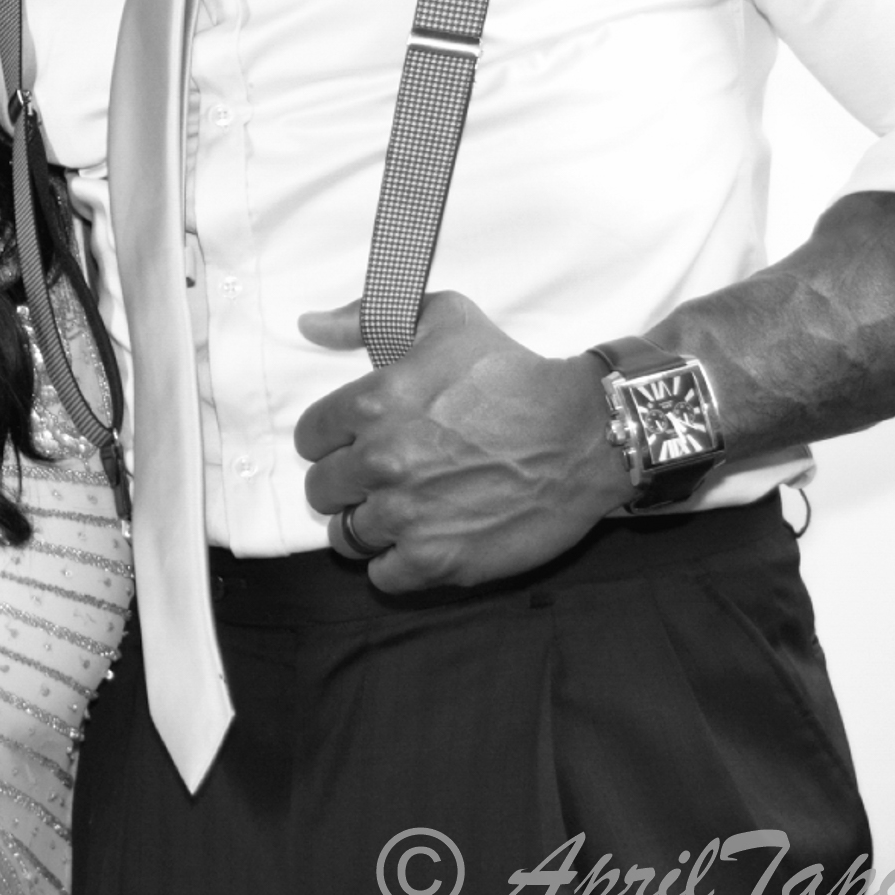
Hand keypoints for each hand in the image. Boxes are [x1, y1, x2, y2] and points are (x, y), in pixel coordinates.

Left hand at [293, 292, 631, 592]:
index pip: (311, 438)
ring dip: (368, 525)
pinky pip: (383, 576)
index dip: (332, 441)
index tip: (357, 443)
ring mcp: (407, 516)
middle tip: (383, 478)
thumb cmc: (515, 374)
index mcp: (372, 404)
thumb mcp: (443, 319)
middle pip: (322, 490)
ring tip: (402, 512)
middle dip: (346, 484)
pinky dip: (395, 565)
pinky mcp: (438, 560)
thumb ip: (365, 318)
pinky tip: (419, 544)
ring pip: (347, 535)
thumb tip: (309, 325)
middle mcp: (380, 463)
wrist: (586, 432)